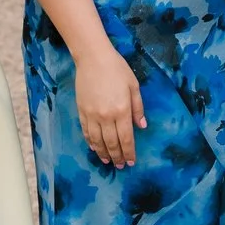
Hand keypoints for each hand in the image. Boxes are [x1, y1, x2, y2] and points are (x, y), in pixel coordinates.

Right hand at [75, 47, 145, 166]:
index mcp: (122, 110)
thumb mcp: (134, 86)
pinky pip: (86, 131)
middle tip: (120, 166)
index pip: (126, 138)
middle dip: (117, 156)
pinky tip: (94, 148)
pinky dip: (90, 142)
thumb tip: (142, 126)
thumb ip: (138, 108)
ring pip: (97, 140)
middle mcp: (106, 116)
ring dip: (103, 153)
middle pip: (112, 142)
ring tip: (107, 161)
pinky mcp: (82, 111)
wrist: (93, 58)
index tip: (131, 162)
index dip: (129, 152)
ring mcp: (92, 115)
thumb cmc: (117, 69)